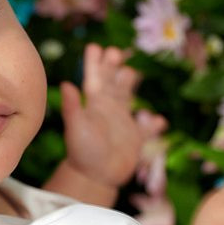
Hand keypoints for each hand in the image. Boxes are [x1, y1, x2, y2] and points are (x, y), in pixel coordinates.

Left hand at [61, 44, 147, 187]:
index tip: (95, 47)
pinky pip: (147, 129)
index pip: (95, 79)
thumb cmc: (82, 152)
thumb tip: (65, 83)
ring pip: (128, 97)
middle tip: (117, 51)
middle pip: (113, 82)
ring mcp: (122, 123)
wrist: (93, 177)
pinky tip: (158, 121)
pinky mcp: (135, 139)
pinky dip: (154, 125)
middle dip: (114, 66)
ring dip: (130, 84)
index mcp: (94, 105)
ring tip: (133, 71)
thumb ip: (73, 107)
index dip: (95, 63)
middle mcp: (108, 110)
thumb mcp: (76, 127)